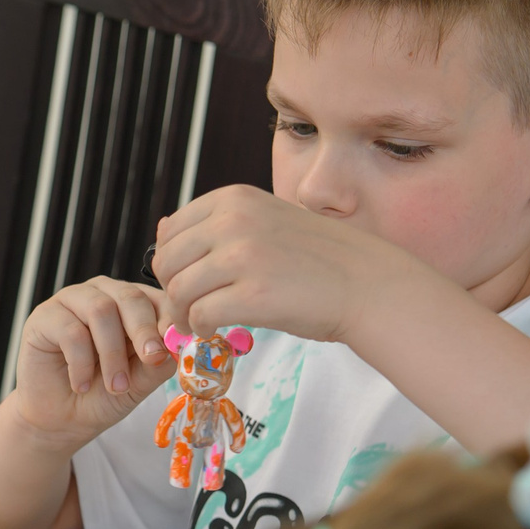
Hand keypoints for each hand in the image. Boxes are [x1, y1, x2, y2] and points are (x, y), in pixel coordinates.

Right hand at [7, 276, 176, 448]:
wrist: (61, 419)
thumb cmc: (102, 395)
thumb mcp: (140, 381)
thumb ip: (158, 362)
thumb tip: (176, 344)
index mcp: (132, 303)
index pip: (157, 297)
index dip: (168, 319)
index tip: (173, 347)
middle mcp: (102, 294)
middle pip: (129, 297)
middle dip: (143, 331)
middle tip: (150, 360)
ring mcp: (71, 301)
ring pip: (100, 311)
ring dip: (111, 354)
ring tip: (114, 386)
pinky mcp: (44, 317)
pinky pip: (70, 331)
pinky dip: (80, 364)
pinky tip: (81, 385)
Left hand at [152, 183, 415, 344]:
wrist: (368, 284)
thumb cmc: (314, 259)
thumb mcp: (263, 221)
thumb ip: (215, 225)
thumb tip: (161, 228)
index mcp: (233, 198)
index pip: (169, 233)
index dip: (172, 265)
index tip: (192, 283)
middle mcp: (234, 220)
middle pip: (166, 264)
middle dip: (172, 292)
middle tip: (192, 310)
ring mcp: (243, 255)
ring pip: (178, 292)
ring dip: (185, 315)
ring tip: (204, 323)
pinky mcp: (253, 293)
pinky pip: (200, 316)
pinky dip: (203, 329)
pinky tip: (219, 330)